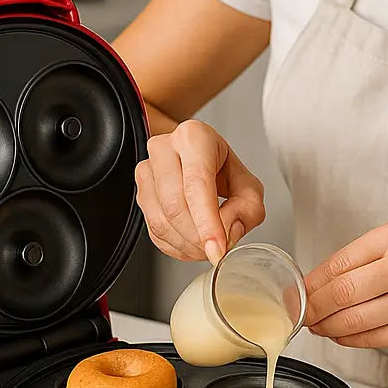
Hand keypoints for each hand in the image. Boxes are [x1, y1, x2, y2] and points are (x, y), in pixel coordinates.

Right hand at [134, 120, 264, 264]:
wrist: (199, 159)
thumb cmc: (222, 169)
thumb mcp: (248, 185)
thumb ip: (248, 209)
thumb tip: (228, 232)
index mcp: (194, 138)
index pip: (197, 183)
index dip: (207, 222)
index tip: (217, 248)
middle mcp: (165, 149)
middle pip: (175, 205)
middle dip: (198, 237)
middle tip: (217, 249)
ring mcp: (147, 170)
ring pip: (160, 220)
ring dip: (186, 244)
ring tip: (207, 246)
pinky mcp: (139, 193)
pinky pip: (152, 230)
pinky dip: (175, 246)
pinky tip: (191, 243)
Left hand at [303, 221, 387, 348]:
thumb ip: (358, 262)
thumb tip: (309, 286)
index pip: (339, 262)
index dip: (311, 283)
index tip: (296, 293)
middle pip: (342, 292)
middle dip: (313, 307)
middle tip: (300, 314)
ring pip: (354, 319)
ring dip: (328, 327)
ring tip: (317, 326)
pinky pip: (371, 338)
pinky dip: (348, 339)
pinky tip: (340, 335)